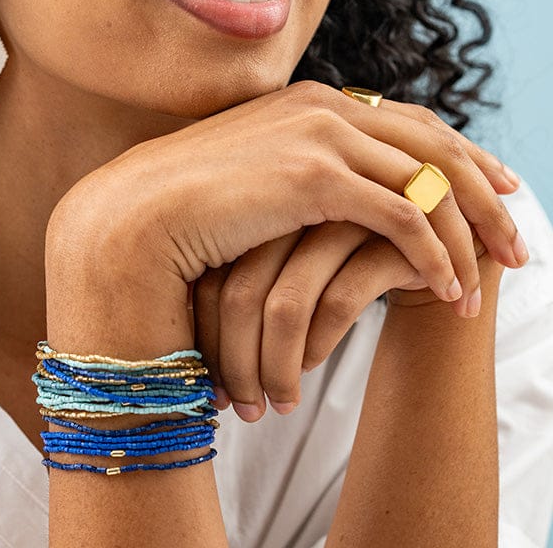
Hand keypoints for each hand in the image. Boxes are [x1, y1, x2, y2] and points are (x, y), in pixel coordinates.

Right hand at [46, 81, 525, 355]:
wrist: (134, 218)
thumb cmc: (187, 209)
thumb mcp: (253, 178)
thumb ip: (297, 169)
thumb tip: (332, 195)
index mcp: (308, 100)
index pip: (407, 121)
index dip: (459, 155)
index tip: (494, 188)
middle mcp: (321, 104)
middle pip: (433, 143)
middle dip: (485, 191)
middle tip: (516, 240)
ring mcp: (319, 133)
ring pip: (428, 179)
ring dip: (468, 232)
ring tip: (490, 278)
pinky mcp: (315, 175)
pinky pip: (403, 215)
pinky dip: (433, 254)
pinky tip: (443, 289)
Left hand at [189, 223, 497, 422]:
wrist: (436, 248)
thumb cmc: (342, 270)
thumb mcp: (283, 275)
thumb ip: (241, 297)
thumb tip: (183, 368)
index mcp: (253, 209)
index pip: (209, 281)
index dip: (206, 342)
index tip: (213, 393)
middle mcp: (289, 206)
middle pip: (240, 295)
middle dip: (238, 365)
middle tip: (245, 413)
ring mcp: (337, 216)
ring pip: (285, 304)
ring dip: (279, 369)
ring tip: (283, 406)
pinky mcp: (385, 236)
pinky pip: (338, 301)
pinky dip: (320, 345)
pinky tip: (315, 369)